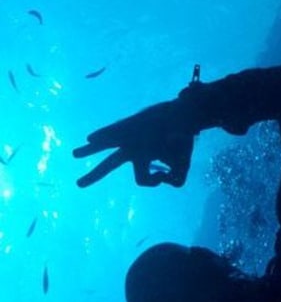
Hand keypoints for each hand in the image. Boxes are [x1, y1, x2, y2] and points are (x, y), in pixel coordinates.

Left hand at [73, 96, 197, 187]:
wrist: (186, 116)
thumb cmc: (181, 141)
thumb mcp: (182, 166)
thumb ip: (176, 180)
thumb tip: (165, 177)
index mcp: (142, 159)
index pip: (142, 179)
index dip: (154, 181)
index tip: (165, 175)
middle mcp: (131, 149)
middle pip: (109, 165)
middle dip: (94, 175)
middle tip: (78, 184)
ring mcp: (129, 137)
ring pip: (105, 144)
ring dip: (90, 150)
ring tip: (74, 154)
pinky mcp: (133, 124)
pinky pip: (116, 130)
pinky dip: (104, 134)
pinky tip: (90, 138)